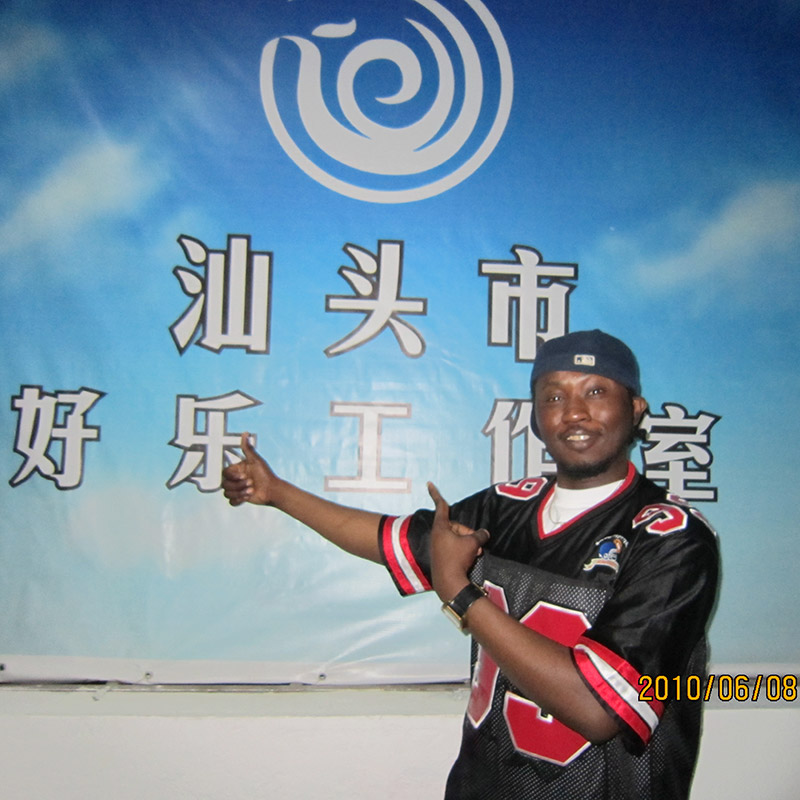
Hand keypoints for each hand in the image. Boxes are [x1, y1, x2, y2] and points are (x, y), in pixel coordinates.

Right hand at [222, 432, 276, 505]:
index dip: (232, 475)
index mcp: (237, 470)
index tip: (243, 475)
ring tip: (251, 490)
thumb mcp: (256, 460)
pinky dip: (238, 500)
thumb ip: (248, 448)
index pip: (225, 472)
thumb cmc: (266, 474)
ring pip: (227, 493)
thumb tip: (245, 433)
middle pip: (224, 484)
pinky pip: (231, 502)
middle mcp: (235, 479)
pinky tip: (248, 497)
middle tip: (250, 483)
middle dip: (237, 485)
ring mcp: (237, 489)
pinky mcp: (240, 498)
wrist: (273, 490)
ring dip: (239, 493)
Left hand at [428, 482, 489, 601]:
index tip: (428, 483)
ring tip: (474, 553)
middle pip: (456, 525)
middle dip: (468, 533)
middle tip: (476, 545)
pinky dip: (463, 550)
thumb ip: (479, 534)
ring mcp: (438, 546)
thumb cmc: (457, 558)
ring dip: (468, 544)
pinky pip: (455, 547)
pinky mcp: (441, 556)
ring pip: (457, 538)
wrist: (449, 583)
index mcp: (441, 527)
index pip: (441, 506)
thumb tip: (484, 533)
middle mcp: (437, 535)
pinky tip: (470, 558)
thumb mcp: (472, 543)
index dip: (436, 494)